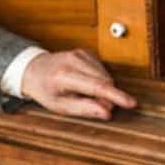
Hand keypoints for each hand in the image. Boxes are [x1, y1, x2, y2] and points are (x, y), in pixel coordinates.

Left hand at [20, 49, 136, 119]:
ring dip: (103, 89)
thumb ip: (84, 109)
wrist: (33, 69)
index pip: (96, 86)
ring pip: (106, 76)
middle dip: (107, 97)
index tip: (131, 103)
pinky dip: (99, 80)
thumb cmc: (45, 90)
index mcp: (64, 76)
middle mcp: (73, 61)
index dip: (116, 96)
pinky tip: (86, 84)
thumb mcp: (60, 106)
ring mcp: (80, 53)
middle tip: (96, 107)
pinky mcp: (85, 52)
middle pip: (104, 81)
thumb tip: (107, 112)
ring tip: (84, 95)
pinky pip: (102, 70)